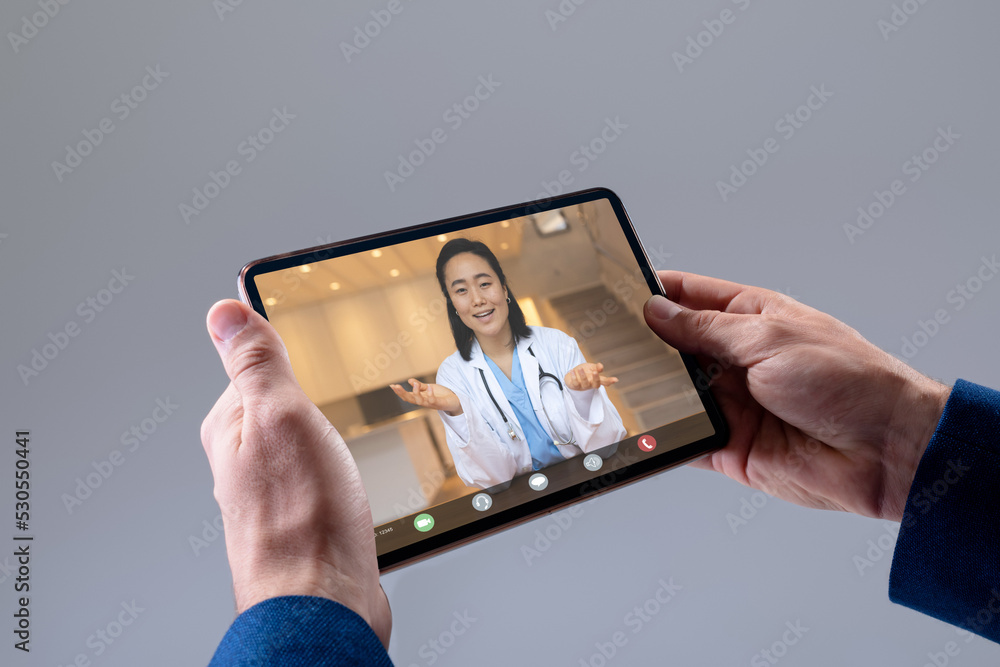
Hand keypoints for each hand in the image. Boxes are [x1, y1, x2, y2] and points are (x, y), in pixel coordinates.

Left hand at [200, 300, 390, 644]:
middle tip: (335, 387)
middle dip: (307, 397)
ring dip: (325, 436)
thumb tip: (223, 310)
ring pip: (300, 446)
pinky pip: (319, 478)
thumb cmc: (302, 519)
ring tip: (345, 434)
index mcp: (231, 428)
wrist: (322, 604)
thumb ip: (254, 363)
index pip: (251, 368)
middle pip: (277, 408)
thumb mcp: (280, 416)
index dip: (284, 354)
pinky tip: (352, 479)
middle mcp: (244, 462)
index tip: (310, 341)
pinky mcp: (303, 521)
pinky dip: (337, 469)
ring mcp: (274, 494)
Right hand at [390, 378, 461, 415]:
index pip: (407, 396)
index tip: (392, 385)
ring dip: (416, 393)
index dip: (399, 392)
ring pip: (420, 402)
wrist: (456, 401)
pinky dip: (431, 395)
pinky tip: (429, 387)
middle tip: (396, 386)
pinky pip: (433, 401)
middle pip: (410, 400)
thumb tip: (409, 380)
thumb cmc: (442, 395)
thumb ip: (420, 386)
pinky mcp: (440, 404)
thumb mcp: (430, 388)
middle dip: (402, 393)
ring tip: (415, 384)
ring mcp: (432, 404)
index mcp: (421, 398)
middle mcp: (424, 402)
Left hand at [564, 362, 617, 390]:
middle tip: (596, 372)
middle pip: (595, 384)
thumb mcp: (591, 367)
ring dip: (583, 376)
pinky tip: (572, 371)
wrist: (571, 375)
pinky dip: (573, 377)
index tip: (616, 379)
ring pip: (585, 383)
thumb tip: (601, 367)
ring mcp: (583, 386)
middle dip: (596, 379)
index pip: (604, 381)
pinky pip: (575, 383)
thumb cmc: (584, 371)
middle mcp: (590, 384)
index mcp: (596, 380)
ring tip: (580, 369)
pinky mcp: (575, 386)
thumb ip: (596, 367)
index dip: (609, 381)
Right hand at [643, 271, 949, 521]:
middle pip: (672, 345)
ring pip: (671, 392)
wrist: (886, 450)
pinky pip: (684, 438)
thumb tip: (656, 312)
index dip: (652, 292)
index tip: (614, 290)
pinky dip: (661, 435)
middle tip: (604, 341)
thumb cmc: (850, 381)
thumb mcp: (769, 338)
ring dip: (649, 390)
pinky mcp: (728, 445)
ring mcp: (732, 402)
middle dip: (641, 344)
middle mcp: (737, 358)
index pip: (689, 296)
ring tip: (616, 383)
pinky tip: (640, 428)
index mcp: (751, 317)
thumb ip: (705, 329)